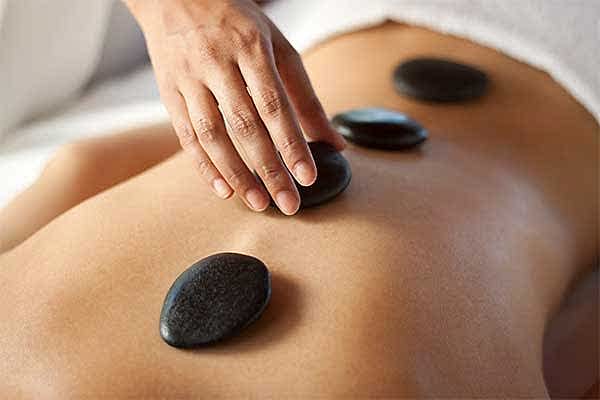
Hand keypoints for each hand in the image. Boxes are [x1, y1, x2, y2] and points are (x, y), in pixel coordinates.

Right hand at [125, 0, 345, 214]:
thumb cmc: (236, 25)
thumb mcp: (277, 47)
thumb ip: (304, 96)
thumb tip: (334, 142)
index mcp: (250, 47)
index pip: (274, 104)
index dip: (291, 143)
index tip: (307, 177)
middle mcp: (217, 62)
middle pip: (244, 125)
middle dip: (268, 168)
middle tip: (288, 203)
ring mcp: (189, 78)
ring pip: (212, 135)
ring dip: (236, 174)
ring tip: (259, 203)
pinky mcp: (169, 93)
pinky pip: (186, 135)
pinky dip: (204, 166)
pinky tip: (224, 190)